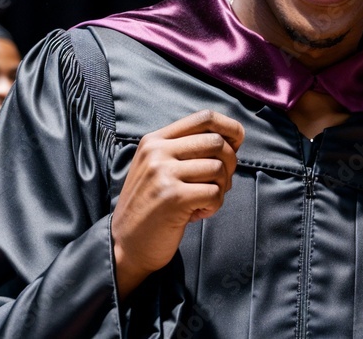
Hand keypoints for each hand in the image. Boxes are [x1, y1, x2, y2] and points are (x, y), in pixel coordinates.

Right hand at [111, 109, 244, 297]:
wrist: (125, 245)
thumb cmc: (152, 206)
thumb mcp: (160, 167)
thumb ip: (188, 149)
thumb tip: (234, 139)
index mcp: (155, 140)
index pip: (204, 117)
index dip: (230, 127)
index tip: (238, 143)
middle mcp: (157, 152)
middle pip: (217, 142)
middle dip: (230, 162)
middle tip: (221, 182)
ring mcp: (163, 173)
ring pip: (218, 168)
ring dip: (221, 188)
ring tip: (204, 200)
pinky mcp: (173, 197)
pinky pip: (215, 193)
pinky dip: (214, 205)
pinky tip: (198, 213)